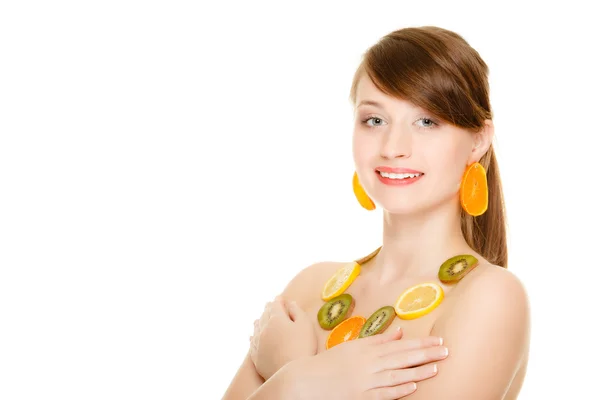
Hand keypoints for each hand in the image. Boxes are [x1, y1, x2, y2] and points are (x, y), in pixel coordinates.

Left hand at [250, 295, 316, 379]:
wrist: (290, 373)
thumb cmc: (302, 347)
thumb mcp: (305, 325)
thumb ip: (297, 311)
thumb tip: (290, 303)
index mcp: (276, 319)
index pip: (275, 305)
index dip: (279, 300)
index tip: (281, 298)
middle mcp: (264, 328)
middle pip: (264, 314)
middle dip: (269, 309)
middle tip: (270, 305)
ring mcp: (258, 343)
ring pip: (256, 327)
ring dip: (259, 321)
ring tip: (260, 318)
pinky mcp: (256, 356)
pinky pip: (251, 342)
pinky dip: (253, 336)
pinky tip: (252, 336)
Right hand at [285, 327, 447, 399]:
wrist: (306, 381)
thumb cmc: (330, 363)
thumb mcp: (352, 347)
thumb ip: (377, 340)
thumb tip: (399, 332)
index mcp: (367, 350)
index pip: (400, 345)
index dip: (421, 343)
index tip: (438, 340)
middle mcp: (368, 364)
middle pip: (402, 357)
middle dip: (426, 354)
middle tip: (446, 350)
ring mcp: (366, 382)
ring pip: (397, 375)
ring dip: (418, 371)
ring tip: (436, 367)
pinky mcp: (362, 397)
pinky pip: (384, 394)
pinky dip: (399, 389)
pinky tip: (413, 386)